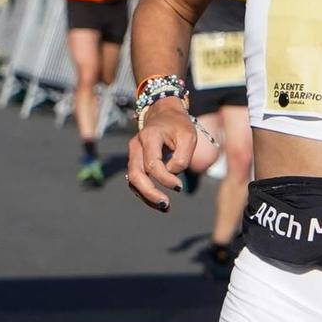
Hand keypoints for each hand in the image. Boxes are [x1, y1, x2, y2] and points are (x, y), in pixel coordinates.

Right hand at [126, 97, 196, 211]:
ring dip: (146, 196)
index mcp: (149, 137)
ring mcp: (133, 154)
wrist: (164, 114)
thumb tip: (172, 175)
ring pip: (133, 180)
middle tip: (166, 205)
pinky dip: (145, 192)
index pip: (152, 164)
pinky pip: (136, 180)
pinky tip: (159, 201)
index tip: (179, 187)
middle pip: (135, 175)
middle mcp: (136, 146)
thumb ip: (182, 157)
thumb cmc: (179, 125)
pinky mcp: (135, 161)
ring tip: (164, 207)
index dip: (165, 179)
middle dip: (149, 193)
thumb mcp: (189, 136)